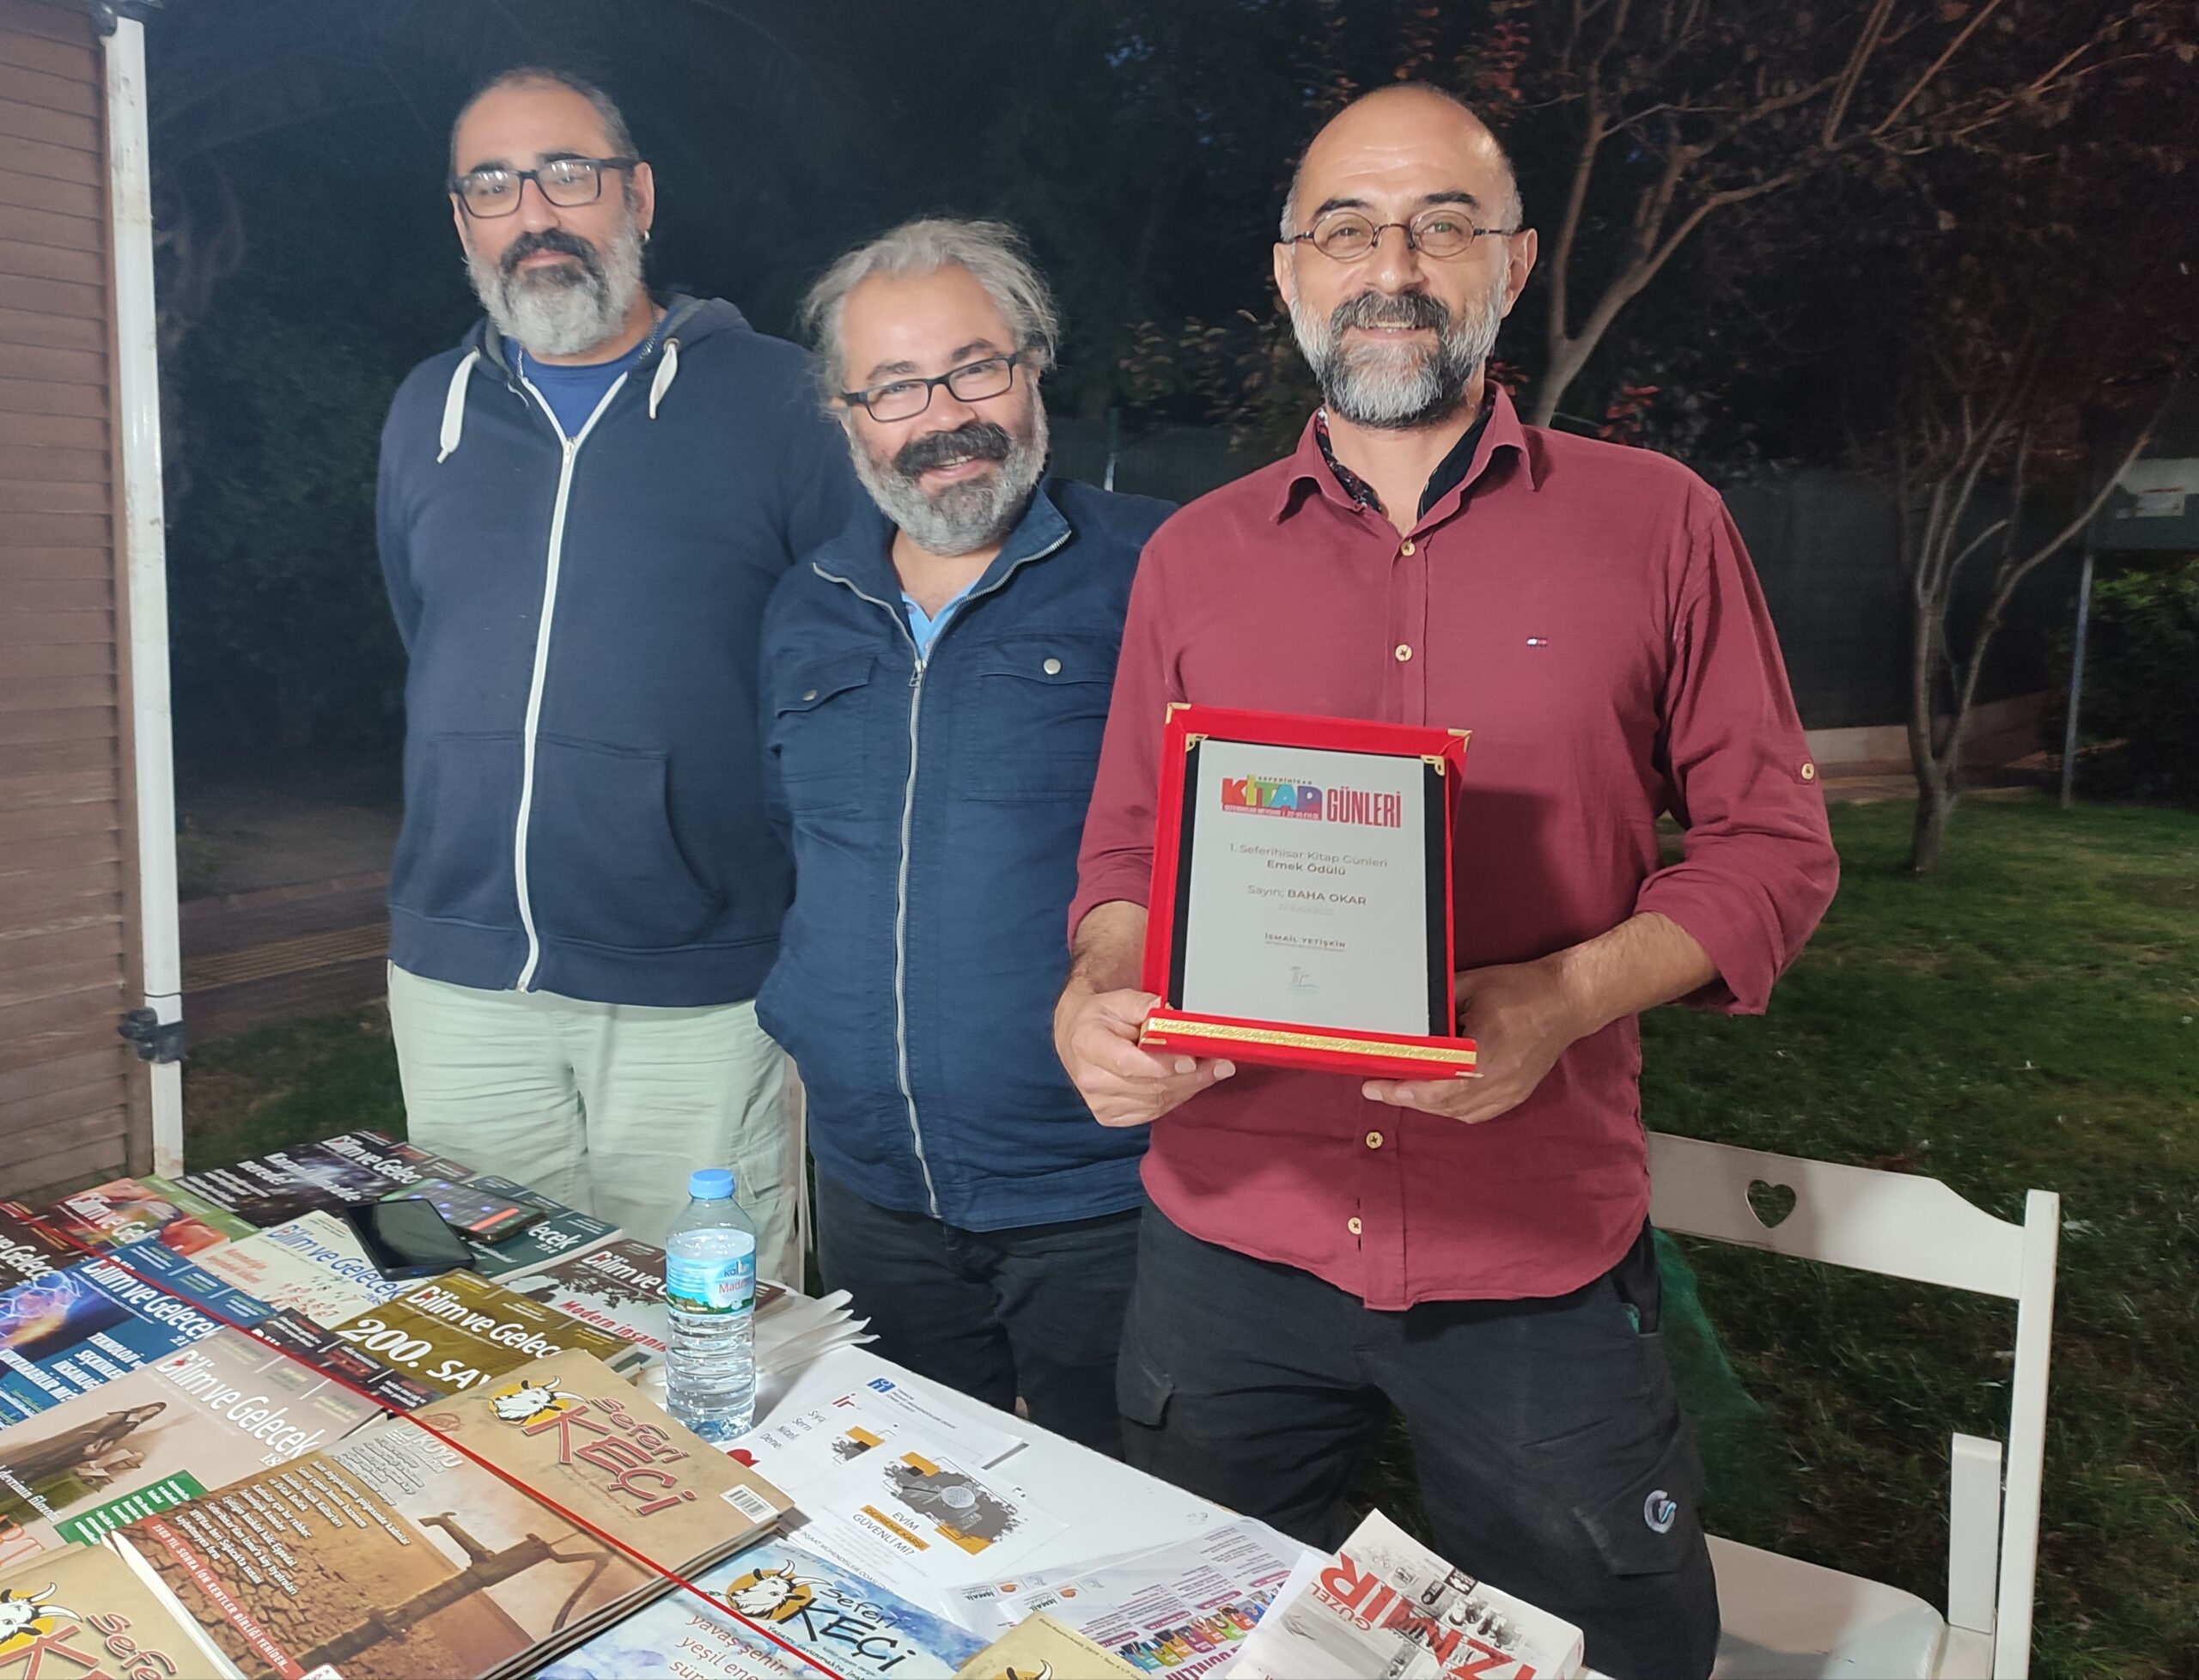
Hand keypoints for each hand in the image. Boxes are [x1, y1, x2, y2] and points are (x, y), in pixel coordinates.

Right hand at [1055, 985, 1235, 1127]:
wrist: (1077, 1038)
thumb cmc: (1100, 1018)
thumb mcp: (1120, 1000)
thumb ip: (1147, 1006)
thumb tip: (1176, 1016)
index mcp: (1087, 1045)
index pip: (1128, 1064)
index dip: (1163, 1065)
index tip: (1192, 1059)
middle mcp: (1090, 1079)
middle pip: (1150, 1086)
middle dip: (1191, 1075)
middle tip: (1220, 1061)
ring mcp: (1100, 1102)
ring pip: (1158, 1101)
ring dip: (1190, 1085)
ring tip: (1213, 1068)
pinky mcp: (1112, 1117)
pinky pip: (1155, 1111)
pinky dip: (1178, 1094)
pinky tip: (1190, 1079)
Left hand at [1362, 958, 1584, 1124]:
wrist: (1568, 1000)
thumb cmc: (1524, 990)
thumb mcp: (1471, 986)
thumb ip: (1437, 1005)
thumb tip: (1406, 1019)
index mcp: (1487, 1052)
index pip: (1437, 1085)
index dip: (1403, 1090)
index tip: (1376, 1086)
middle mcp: (1500, 1079)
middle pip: (1443, 1104)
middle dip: (1406, 1099)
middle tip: (1379, 1089)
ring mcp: (1511, 1091)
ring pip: (1459, 1112)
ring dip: (1429, 1105)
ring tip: (1402, 1092)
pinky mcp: (1517, 1093)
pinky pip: (1477, 1112)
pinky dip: (1453, 1108)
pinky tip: (1436, 1099)